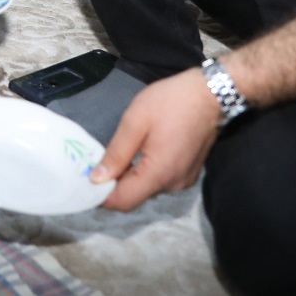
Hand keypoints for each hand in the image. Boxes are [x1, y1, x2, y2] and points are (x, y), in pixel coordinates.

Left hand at [93, 68, 220, 211]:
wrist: (211, 93)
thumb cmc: (171, 102)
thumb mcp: (135, 121)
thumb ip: (116, 153)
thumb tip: (97, 178)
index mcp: (159, 174)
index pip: (123, 201)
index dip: (100, 196)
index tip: (84, 182)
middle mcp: (173, 184)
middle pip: (135, 196)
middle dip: (114, 184)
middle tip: (96, 162)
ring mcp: (183, 180)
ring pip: (147, 187)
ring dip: (130, 176)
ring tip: (118, 153)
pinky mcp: (188, 172)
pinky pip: (160, 179)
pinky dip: (146, 171)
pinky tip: (140, 151)